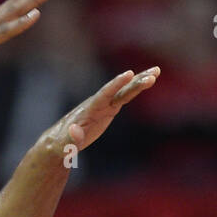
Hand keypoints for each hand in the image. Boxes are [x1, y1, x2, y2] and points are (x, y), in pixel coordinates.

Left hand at [45, 66, 159, 154]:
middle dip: (134, 83)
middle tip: (152, 75)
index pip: (104, 94)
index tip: (129, 74)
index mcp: (88, 109)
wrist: (59, 141)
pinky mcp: (109, 109)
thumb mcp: (64, 145)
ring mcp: (104, 104)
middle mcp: (98, 103)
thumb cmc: (60, 144)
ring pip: (124, 90)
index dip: (115, 85)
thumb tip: (75, 131)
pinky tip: (149, 81)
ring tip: (156, 72)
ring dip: (139, 81)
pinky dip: (136, 89)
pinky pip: (125, 96)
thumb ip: (70, 139)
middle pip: (118, 90)